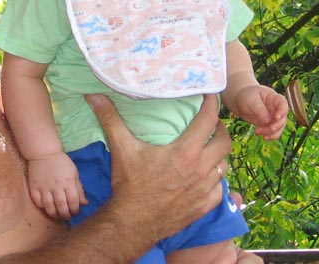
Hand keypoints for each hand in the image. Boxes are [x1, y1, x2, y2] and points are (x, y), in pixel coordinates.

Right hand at [27, 151, 86, 219]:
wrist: (44, 152)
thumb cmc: (62, 163)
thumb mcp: (74, 173)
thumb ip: (79, 189)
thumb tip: (85, 203)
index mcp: (68, 181)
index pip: (73, 201)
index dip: (75, 210)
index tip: (75, 212)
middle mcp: (56, 186)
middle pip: (61, 206)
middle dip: (65, 215)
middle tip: (67, 217)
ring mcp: (44, 187)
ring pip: (49, 207)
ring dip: (54, 214)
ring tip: (57, 216)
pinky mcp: (34, 187)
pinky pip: (37, 202)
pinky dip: (42, 207)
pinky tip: (46, 208)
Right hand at [86, 93, 229, 244]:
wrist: (132, 223)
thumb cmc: (129, 185)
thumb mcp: (121, 148)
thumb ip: (110, 119)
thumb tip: (94, 96)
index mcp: (186, 152)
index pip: (209, 120)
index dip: (213, 104)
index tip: (211, 95)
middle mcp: (200, 170)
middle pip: (225, 142)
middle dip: (220, 129)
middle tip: (212, 123)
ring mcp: (204, 190)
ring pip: (223, 166)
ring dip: (218, 155)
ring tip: (208, 149)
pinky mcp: (203, 207)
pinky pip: (219, 189)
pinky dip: (216, 180)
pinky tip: (206, 177)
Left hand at [234, 85, 288, 139]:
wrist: (240, 101)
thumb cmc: (246, 96)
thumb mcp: (251, 100)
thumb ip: (260, 110)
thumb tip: (268, 121)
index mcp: (273, 98)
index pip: (283, 104)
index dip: (282, 111)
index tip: (276, 117)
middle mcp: (276, 108)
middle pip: (282, 119)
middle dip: (275, 126)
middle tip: (264, 130)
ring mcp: (274, 117)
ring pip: (279, 128)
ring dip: (271, 133)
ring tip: (257, 132)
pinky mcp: (269, 125)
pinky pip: (274, 133)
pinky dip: (270, 136)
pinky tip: (263, 137)